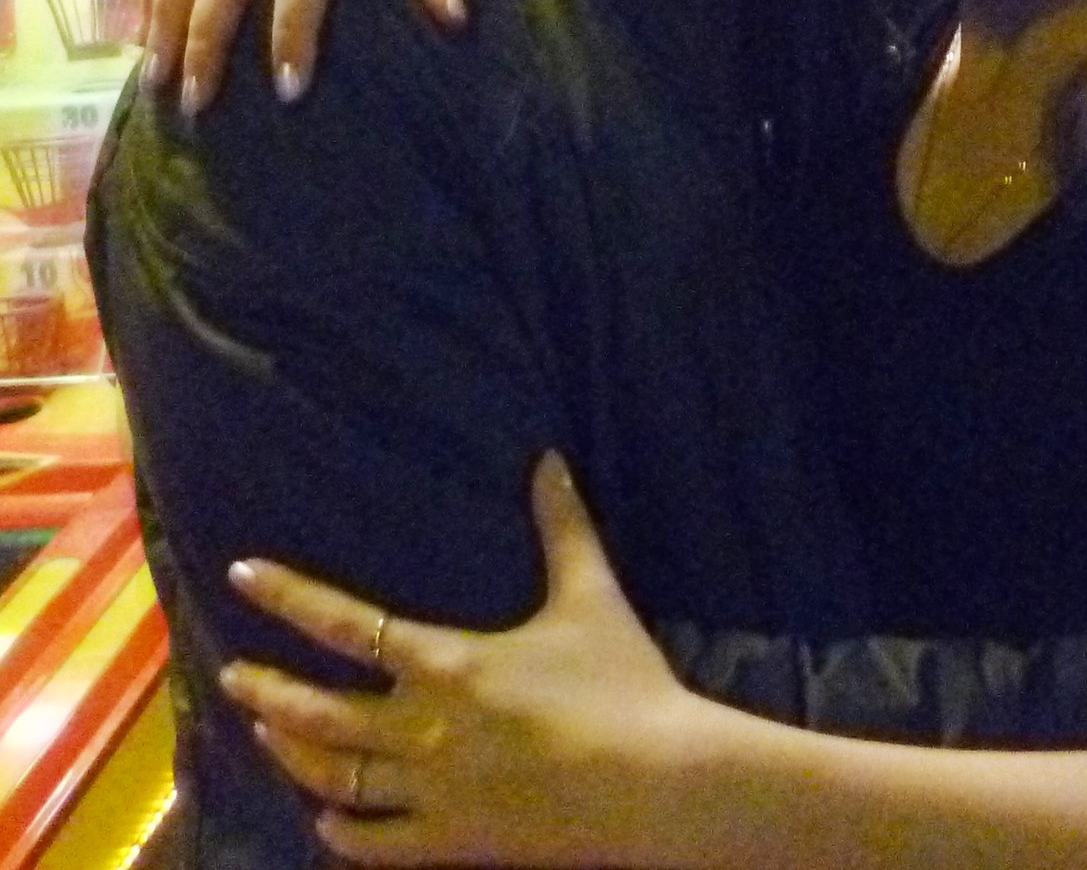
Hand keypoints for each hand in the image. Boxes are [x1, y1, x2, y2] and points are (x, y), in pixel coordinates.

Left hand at [221, 456, 701, 865]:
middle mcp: (423, 729)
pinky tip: (323, 822)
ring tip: (264, 733)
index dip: (289, 596)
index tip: (242, 575)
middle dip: (268, 691)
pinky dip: (340, 832)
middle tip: (230, 674)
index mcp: (448, 663)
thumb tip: (545, 457)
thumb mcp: (591, 594)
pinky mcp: (452, 842)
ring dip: (291, 755)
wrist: (654, 783)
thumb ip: (563, 526)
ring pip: (334, 778)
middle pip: (319, 712)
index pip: (347, 623)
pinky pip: (375, 844)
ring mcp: (432, 794)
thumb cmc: (621, 682)